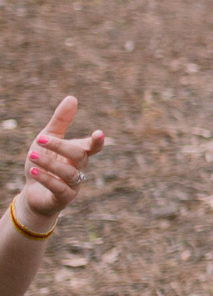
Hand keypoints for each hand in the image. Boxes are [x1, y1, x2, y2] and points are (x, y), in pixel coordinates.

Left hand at [16, 97, 105, 228]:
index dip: (97, 141)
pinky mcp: (63, 198)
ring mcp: (73, 184)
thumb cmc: (43, 163)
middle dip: (60, 146)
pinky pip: (59, 188)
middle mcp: (80, 168)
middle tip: (39, 139)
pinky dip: (47, 179)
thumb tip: (72, 97)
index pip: (93, 146)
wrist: (33, 192)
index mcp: (79, 153)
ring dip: (49, 163)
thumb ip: (60, 121)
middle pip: (79, 155)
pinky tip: (34, 171)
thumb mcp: (47, 139)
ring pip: (69, 172)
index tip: (98, 133)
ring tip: (32, 154)